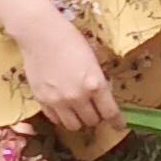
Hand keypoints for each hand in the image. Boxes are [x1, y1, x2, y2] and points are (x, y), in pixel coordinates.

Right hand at [17, 13, 121, 135]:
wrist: (40, 33)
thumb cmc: (70, 39)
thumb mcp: (92, 58)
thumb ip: (97, 80)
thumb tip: (102, 93)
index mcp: (94, 84)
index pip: (110, 112)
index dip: (117, 121)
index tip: (119, 125)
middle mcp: (77, 97)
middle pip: (92, 121)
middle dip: (96, 116)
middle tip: (95, 108)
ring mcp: (58, 102)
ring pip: (73, 126)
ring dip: (79, 120)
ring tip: (78, 109)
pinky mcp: (42, 101)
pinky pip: (55, 119)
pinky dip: (61, 116)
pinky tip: (63, 105)